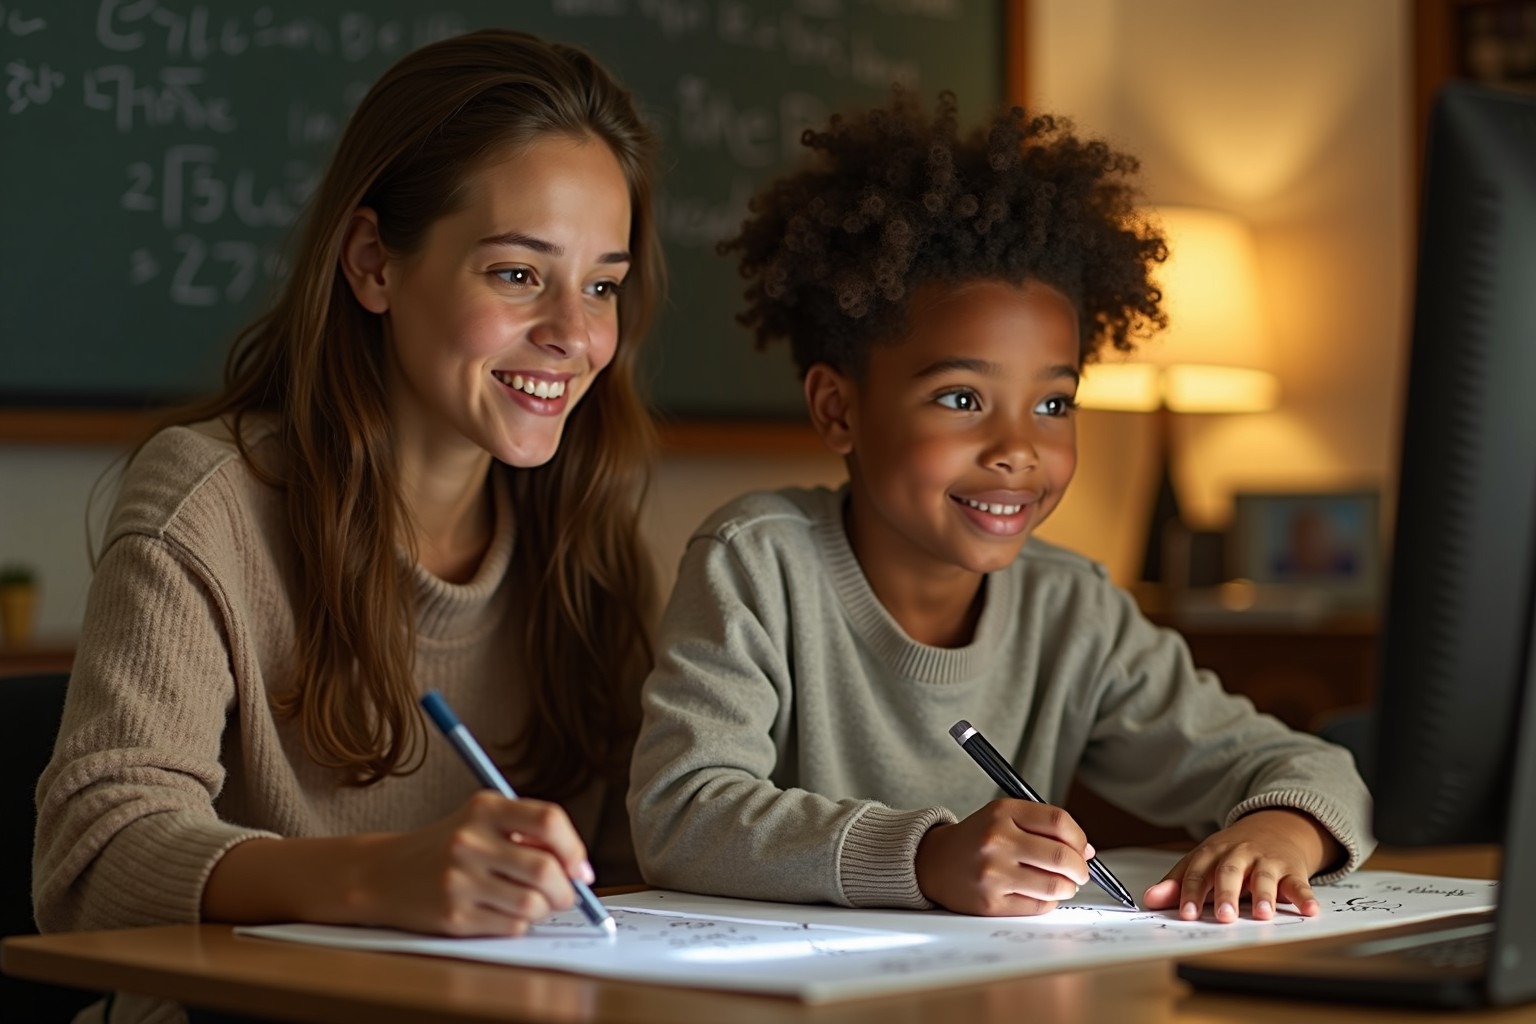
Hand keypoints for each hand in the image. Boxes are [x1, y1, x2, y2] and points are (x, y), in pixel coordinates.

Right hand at [354, 791, 594, 935]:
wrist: (384, 874)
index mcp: (484, 808)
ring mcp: (459, 880)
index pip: (549, 820)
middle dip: (566, 890)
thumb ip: (529, 833)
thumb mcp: (482, 821)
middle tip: (564, 895)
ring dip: (543, 910)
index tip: (580, 868)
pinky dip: (518, 924)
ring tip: (531, 903)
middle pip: (545, 870)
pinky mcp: (453, 916)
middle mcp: (470, 841)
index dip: (574, 848)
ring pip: (533, 904)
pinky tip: (502, 912)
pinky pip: (511, 926)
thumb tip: (580, 870)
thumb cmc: (448, 847)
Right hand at [915, 799, 1092, 915]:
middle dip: (1081, 869)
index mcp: (1002, 812)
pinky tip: (1039, 895)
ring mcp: (992, 874)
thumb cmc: (977, 840)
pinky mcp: (990, 903)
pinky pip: (1038, 907)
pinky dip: (1048, 902)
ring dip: (1067, 888)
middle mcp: (996, 840)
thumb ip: (1044, 827)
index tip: (1083, 849)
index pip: (1059, 822)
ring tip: (1061, 884)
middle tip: (1080, 872)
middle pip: (1062, 856)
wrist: (932, 862)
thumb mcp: (1004, 817)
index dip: (1079, 838)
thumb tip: (1088, 851)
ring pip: (1055, 886)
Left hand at [1142, 809, 1340, 923]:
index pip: (1197, 872)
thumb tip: (1149, 899)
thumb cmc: (1231, 854)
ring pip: (1263, 876)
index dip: (1190, 893)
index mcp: (1212, 853)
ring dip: (1263, 895)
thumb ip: (1178, 883)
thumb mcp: (1202, 863)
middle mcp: (1239, 854)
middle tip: (1223, 916)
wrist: (1273, 827)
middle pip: (1229, 872)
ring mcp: (1266, 860)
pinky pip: (1299, 882)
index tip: (1185, 914)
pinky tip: (1309, 910)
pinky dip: (1305, 896)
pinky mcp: (1292, 869)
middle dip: (1225, 894)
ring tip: (1262, 915)